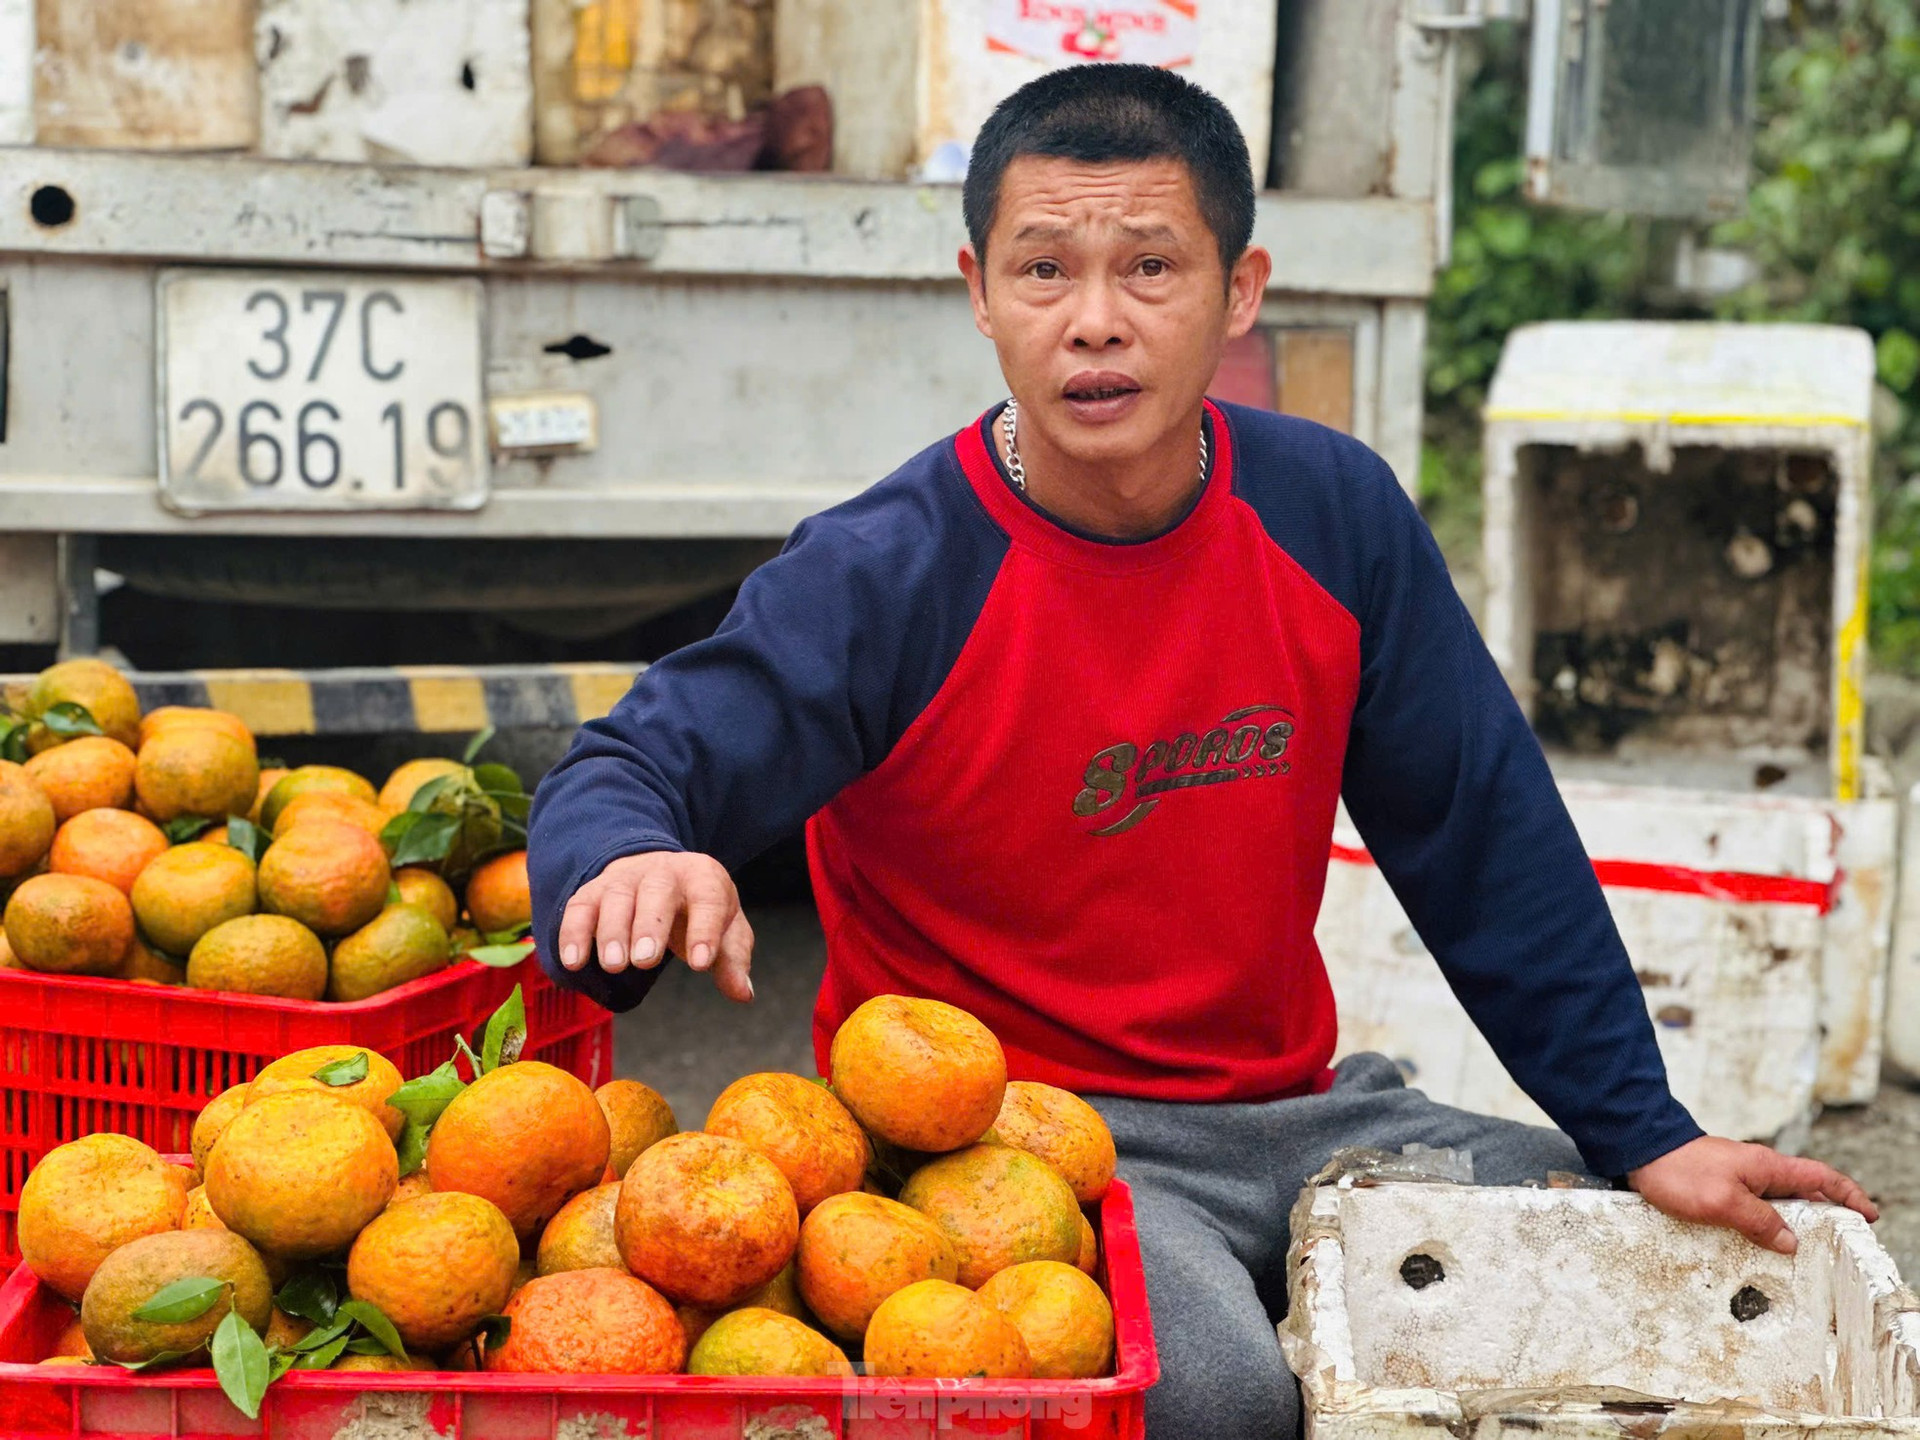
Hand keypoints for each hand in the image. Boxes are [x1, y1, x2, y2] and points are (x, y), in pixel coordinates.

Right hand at [555, 851, 753, 1001]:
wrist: (660, 872)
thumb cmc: (697, 908)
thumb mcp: (726, 927)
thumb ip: (733, 959)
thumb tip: (743, 993)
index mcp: (703, 877)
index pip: (708, 899)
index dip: (705, 930)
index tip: (701, 964)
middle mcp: (662, 872)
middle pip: (656, 892)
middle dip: (649, 926)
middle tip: (644, 960)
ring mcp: (625, 879)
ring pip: (616, 898)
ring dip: (612, 931)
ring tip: (614, 965)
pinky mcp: (593, 891)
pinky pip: (580, 907)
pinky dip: (573, 933)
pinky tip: (574, 962)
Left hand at [1628, 1136, 1876, 1253]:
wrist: (1639, 1150)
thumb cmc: (1679, 1170)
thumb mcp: (1724, 1202)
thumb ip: (1759, 1222)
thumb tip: (1791, 1241)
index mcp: (1768, 1167)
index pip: (1821, 1177)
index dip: (1848, 1195)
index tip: (1868, 1214)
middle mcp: (1758, 1170)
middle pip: (1803, 1192)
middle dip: (1823, 1215)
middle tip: (1837, 1242)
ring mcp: (1739, 1177)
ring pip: (1777, 1202)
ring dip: (1792, 1222)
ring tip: (1802, 1250)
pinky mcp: (1720, 1186)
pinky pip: (1753, 1206)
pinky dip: (1764, 1223)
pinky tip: (1760, 1242)